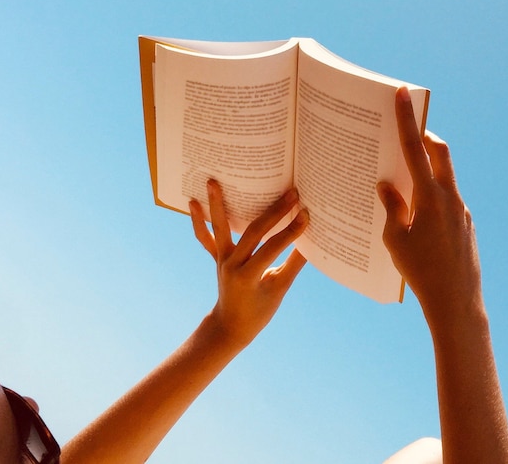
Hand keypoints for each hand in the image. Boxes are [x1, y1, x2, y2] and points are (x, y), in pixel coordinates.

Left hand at [189, 180, 307, 351]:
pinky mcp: (217, 257)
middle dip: (273, 212)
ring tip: (212, 181)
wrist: (230, 327)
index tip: (307, 215)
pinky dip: (199, 222)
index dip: (291, 232)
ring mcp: (221, 259)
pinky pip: (205, 238)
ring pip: (220, 228)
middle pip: (253, 233)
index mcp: (249, 276)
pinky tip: (193, 202)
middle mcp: (232, 265)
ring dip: (215, 204)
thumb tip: (314, 241)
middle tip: (291, 193)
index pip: (273, 248)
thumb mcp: (280, 289)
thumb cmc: (259, 311)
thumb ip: (295, 264)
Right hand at [377, 88, 482, 325]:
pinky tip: (416, 216)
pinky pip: (447, 201)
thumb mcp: (395, 239)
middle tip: (407, 130)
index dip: (407, 120)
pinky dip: (431, 198)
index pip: (417, 149)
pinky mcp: (466, 225)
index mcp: (431, 197)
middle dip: (424, 137)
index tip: (402, 95)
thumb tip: (387, 184)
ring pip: (444, 178)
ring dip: (426, 172)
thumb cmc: (421, 272)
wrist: (457, 302)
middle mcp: (451, 198)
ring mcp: (462, 211)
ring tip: (403, 180)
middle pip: (440, 154)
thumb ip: (392, 207)